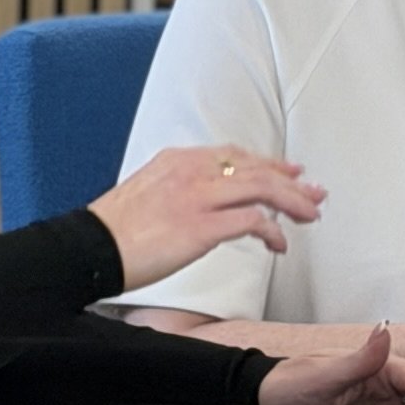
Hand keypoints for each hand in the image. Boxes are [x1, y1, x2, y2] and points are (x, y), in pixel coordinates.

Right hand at [88, 145, 323, 288]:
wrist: (88, 249)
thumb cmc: (113, 232)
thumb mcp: (147, 193)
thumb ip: (177, 189)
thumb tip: (199, 205)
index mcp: (177, 160)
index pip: (235, 155)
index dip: (268, 163)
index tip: (291, 172)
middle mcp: (191, 171)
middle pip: (256, 168)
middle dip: (292, 181)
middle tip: (316, 193)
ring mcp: (197, 197)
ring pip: (262, 188)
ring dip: (293, 201)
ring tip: (310, 215)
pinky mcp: (200, 227)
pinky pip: (252, 222)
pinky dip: (272, 231)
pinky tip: (279, 245)